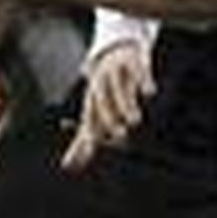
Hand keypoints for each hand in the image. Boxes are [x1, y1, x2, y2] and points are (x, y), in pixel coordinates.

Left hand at [62, 38, 152, 169]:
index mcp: (92, 100)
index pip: (90, 118)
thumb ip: (81, 141)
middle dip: (110, 119)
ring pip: (119, 88)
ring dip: (126, 104)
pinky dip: (144, 81)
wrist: (115, 49)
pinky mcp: (134, 62)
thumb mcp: (91, 113)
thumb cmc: (103, 91)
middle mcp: (102, 85)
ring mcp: (117, 72)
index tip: (98, 148)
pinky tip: (149, 93)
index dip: (92, 133)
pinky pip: (139, 71)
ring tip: (135, 121)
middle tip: (121, 136)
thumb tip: (67, 167)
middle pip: (102, 102)